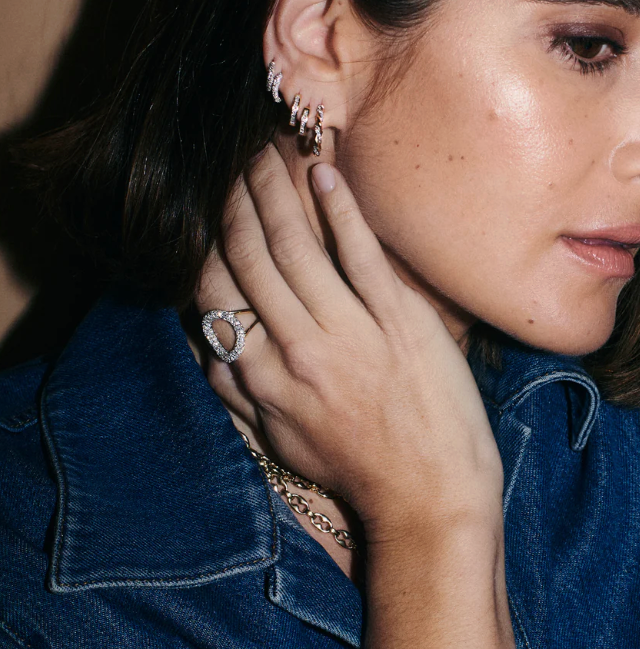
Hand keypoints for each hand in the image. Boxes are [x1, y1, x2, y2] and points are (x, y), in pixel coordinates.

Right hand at [196, 145, 502, 541]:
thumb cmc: (355, 468)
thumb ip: (237, 392)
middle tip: (227, 160)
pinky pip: (361, 254)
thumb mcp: (281, 442)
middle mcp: (298, 350)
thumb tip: (204, 344)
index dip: (202, 241)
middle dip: (232, 201)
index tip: (202, 207)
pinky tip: (321, 174)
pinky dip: (339, 210)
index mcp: (264, 379)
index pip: (214, 293)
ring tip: (263, 153)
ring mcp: (351, 332)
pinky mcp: (401, 321)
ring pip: (297, 247)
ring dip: (275, 192)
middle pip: (250, 257)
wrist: (429, 494)